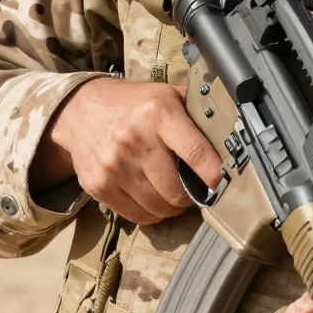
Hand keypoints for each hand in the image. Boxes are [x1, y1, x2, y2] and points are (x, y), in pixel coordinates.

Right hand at [29, 77, 222, 225]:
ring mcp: (114, 165)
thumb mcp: (167, 95)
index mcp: (158, 112)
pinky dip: (151, 213)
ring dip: (171, 206)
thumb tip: (232, 132)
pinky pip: (137, 217)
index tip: (221, 182)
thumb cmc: (134, 104)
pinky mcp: (99, 186)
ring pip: (159, 209)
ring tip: (170, 190)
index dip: (213, 173)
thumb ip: (196, 112)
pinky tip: (151, 196)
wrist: (81, 111)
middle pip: (176, 191)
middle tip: (192, 187)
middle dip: (190, 195)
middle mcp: (135, 139)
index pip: (195, 151)